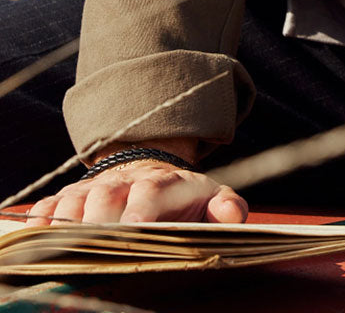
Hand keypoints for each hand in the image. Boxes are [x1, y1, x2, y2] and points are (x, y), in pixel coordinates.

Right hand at [25, 163, 246, 225]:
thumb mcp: (208, 198)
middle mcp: (123, 182)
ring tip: (69, 242)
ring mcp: (92, 189)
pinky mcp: (66, 198)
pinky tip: (41, 234)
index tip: (137, 226)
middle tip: (99, 240)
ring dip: (70, 220)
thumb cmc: (179, 198)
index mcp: (161, 182)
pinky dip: (41, 220)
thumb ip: (226, 206)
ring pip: (75, 200)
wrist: (147, 172)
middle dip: (102, 216)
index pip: (152, 191)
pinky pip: (47, 206)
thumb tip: (232, 217)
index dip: (143, 207)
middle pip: (107, 194)